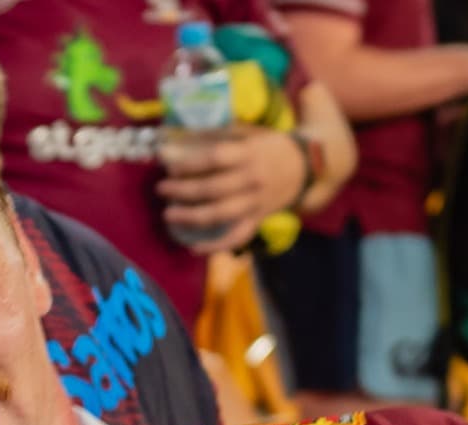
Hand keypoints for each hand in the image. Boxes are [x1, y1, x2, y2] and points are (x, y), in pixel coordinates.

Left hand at [158, 127, 309, 253]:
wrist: (306, 166)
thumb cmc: (269, 147)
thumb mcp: (248, 133)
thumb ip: (218, 136)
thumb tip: (180, 141)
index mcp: (249, 154)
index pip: (216, 159)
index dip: (191, 164)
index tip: (170, 167)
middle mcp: (252, 179)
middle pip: (213, 189)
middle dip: (182, 190)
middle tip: (161, 190)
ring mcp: (255, 202)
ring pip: (220, 214)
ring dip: (191, 217)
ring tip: (168, 214)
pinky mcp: (257, 219)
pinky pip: (236, 237)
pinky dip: (215, 246)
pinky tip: (194, 248)